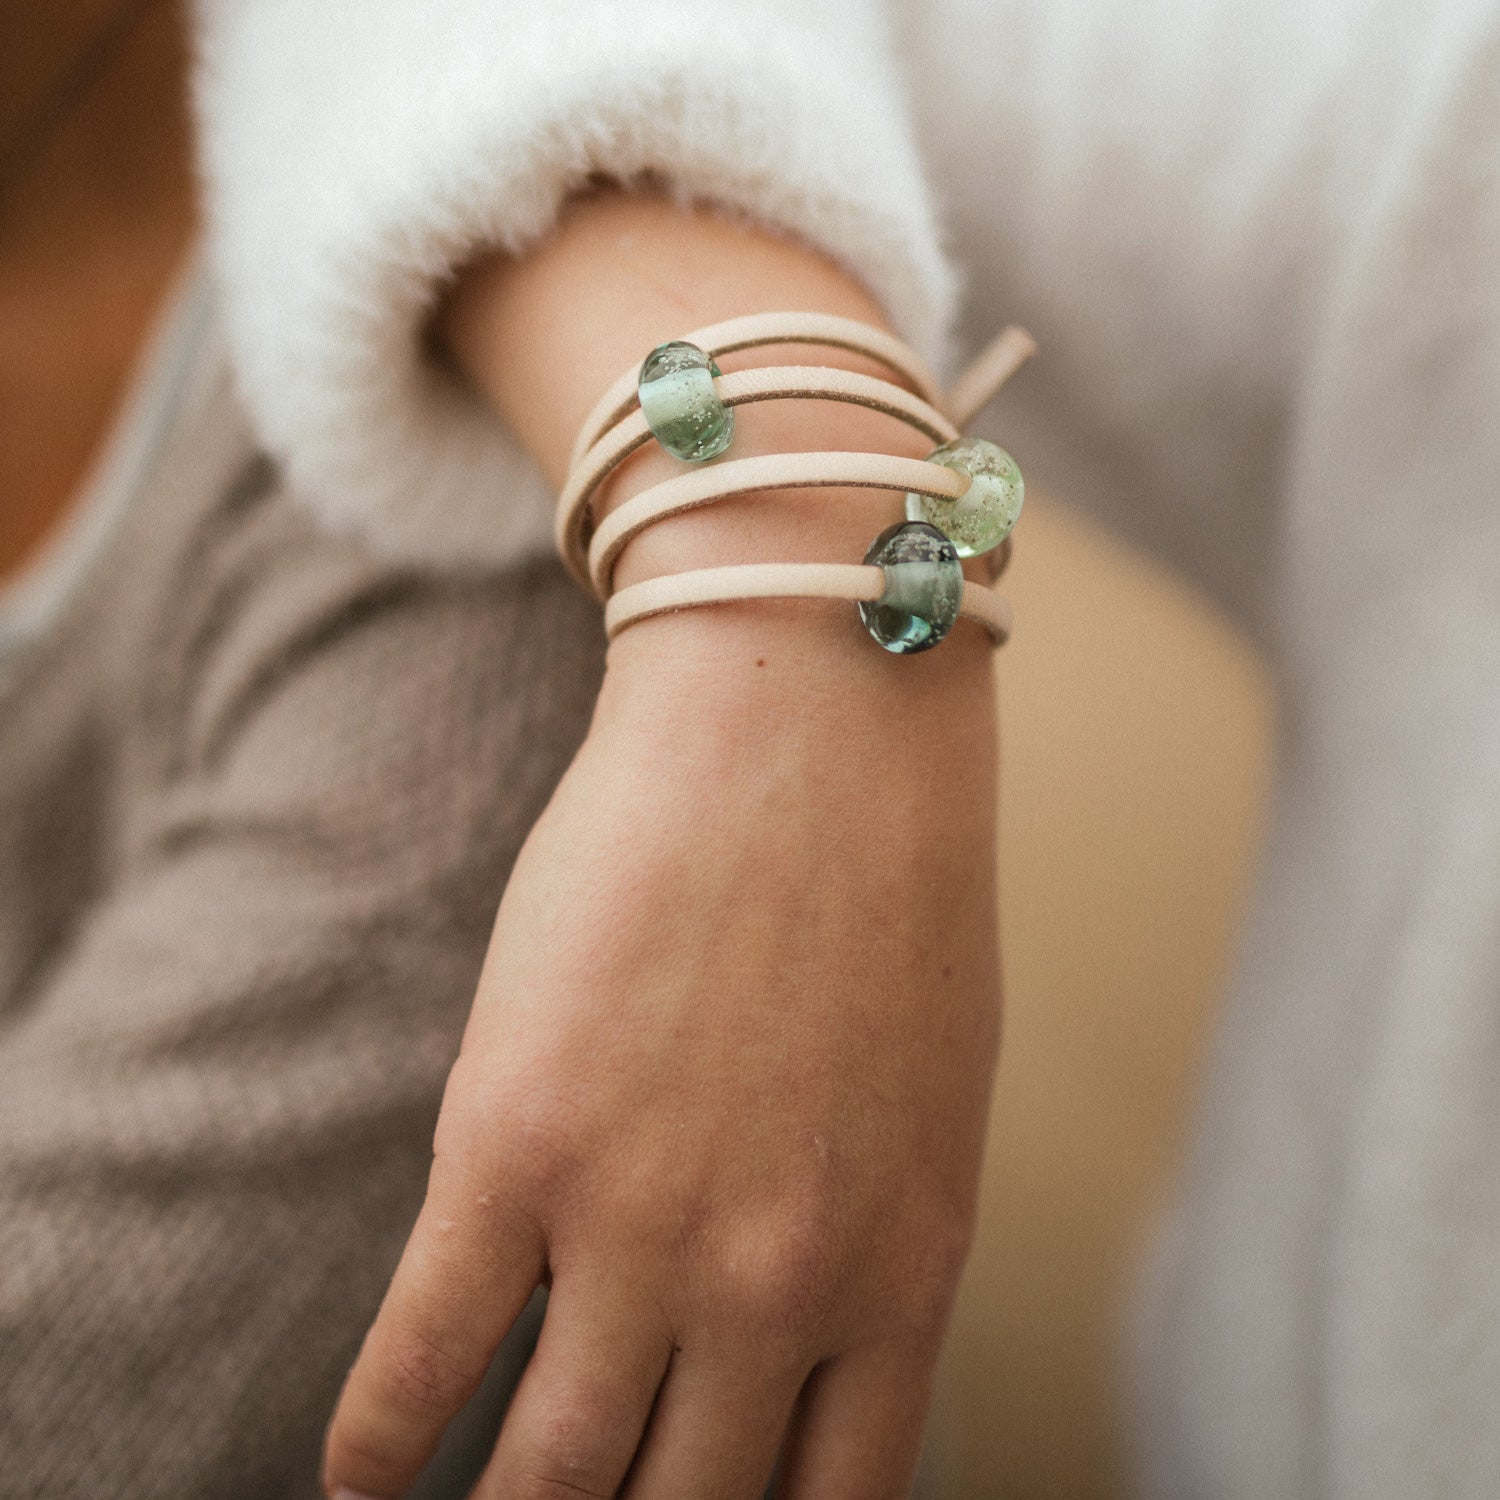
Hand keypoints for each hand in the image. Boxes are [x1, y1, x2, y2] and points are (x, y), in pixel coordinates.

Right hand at [321, 607, 1001, 1498]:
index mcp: (898, 1277)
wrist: (808, 732)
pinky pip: (421, 1359)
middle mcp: (773, 1287)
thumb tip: (781, 1344)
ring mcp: (639, 1228)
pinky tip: (363, 1477)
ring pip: (547, 1476)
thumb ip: (865, 1242)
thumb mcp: (920, 1103)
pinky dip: (378, 1443)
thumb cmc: (884, 895)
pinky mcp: (513, 1148)